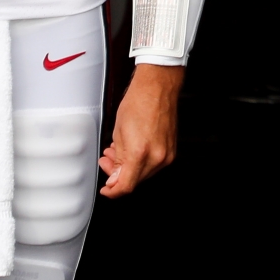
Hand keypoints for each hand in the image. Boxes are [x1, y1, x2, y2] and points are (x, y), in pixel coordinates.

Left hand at [99, 63, 181, 196]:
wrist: (157, 88)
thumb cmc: (138, 102)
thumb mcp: (118, 132)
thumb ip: (117, 159)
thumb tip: (116, 176)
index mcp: (140, 152)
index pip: (126, 185)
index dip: (113, 191)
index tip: (107, 189)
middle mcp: (157, 157)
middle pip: (135, 180)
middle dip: (118, 174)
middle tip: (108, 161)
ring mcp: (167, 154)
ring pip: (144, 173)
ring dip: (129, 166)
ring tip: (118, 152)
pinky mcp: (171, 150)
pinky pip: (153, 164)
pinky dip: (140, 160)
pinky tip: (131, 149)